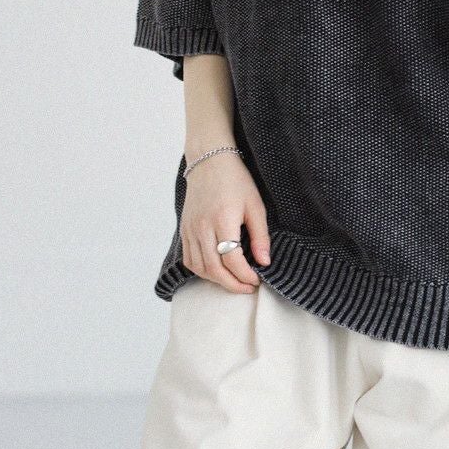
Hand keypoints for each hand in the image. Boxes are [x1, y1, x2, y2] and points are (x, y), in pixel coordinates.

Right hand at [179, 152, 270, 292]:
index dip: (245, 275)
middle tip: (247, 287)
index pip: (232, 259)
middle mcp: (202, 227)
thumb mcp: (255, 205)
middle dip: (232, 284)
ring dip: (217, 280)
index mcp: (222, 219)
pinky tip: (215, 271)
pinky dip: (202, 271)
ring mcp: (190, 229)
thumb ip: (260, 235)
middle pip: (214, 269)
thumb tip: (264, 262)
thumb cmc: (235, 180)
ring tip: (234, 281)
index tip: (257, 280)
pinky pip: (189, 259)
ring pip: (199, 267)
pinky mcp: (184, 229)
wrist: (209, 161)